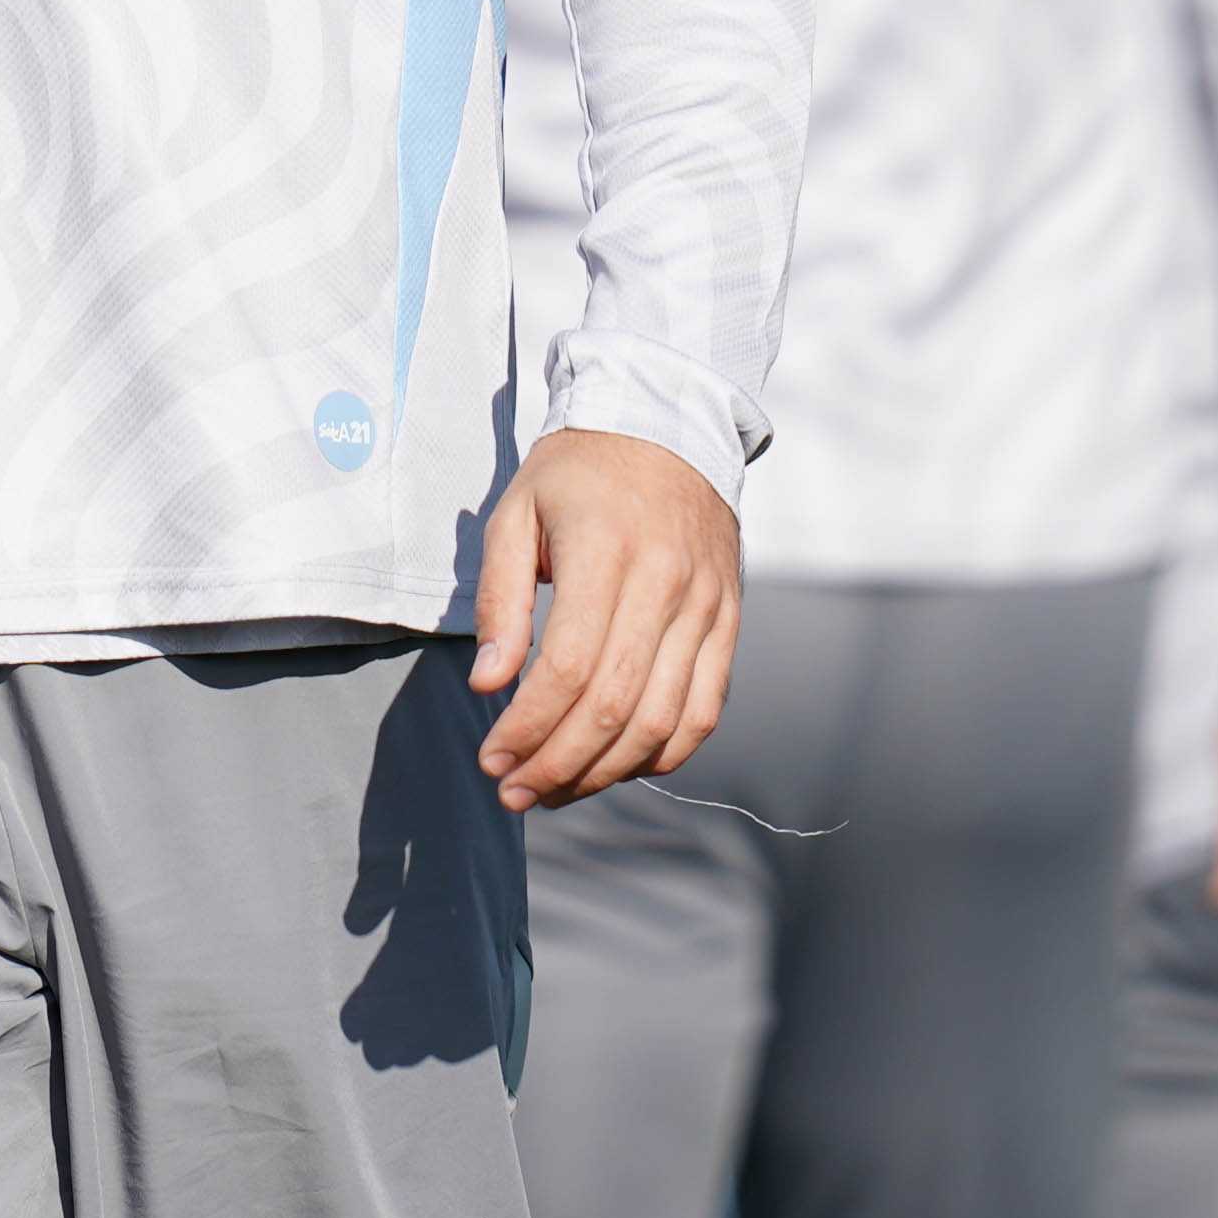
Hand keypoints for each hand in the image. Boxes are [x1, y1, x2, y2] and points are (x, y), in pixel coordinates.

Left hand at [466, 429, 740, 811]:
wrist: (667, 425)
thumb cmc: (578, 473)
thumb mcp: (516, 514)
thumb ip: (500, 601)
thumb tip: (489, 685)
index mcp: (605, 551)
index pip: (569, 667)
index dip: (528, 726)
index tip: (492, 758)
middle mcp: (665, 583)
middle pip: (616, 704)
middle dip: (558, 764)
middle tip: (515, 792)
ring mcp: (706, 605)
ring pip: (662, 719)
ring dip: (605, 771)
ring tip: (556, 790)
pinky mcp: (728, 620)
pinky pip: (705, 708)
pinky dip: (663, 752)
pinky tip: (618, 766)